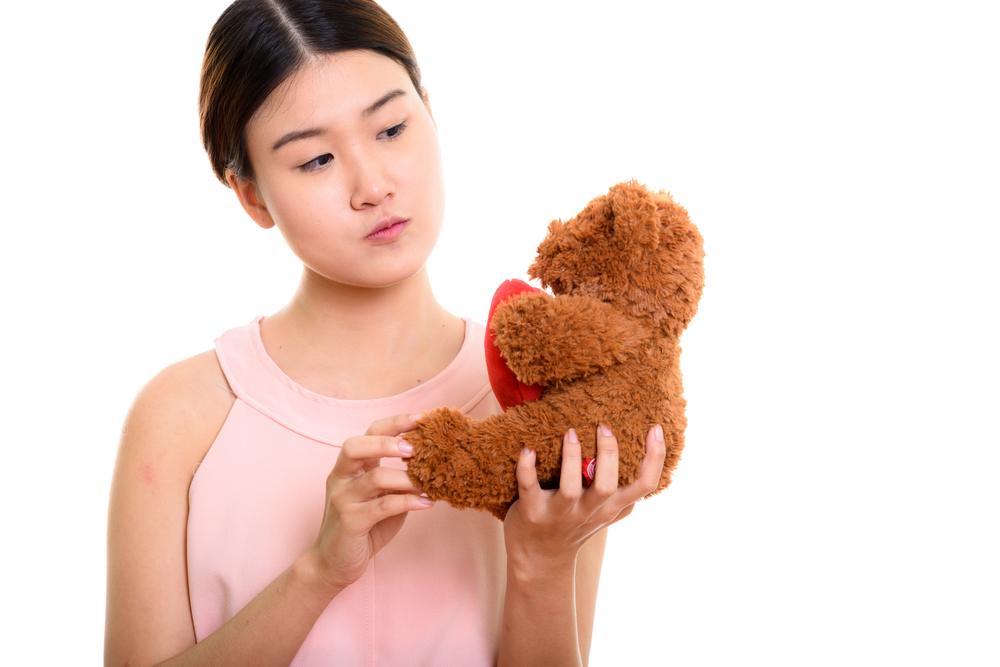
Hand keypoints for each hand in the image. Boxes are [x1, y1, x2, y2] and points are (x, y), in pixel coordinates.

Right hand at [306, 414, 433, 592]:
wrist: (332, 565)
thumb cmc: (363, 528)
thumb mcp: (382, 499)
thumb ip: (400, 483)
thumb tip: (434, 467)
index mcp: (350, 467)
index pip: (369, 433)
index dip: (395, 423)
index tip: (422, 418)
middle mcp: (341, 478)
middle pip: (356, 446)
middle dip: (387, 442)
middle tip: (415, 448)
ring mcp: (342, 499)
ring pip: (374, 477)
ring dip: (407, 479)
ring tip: (429, 483)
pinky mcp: (349, 522)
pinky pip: (382, 506)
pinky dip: (408, 502)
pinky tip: (427, 503)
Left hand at [503, 423, 665, 568]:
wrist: (539, 559)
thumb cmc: (575, 526)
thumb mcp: (606, 515)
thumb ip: (625, 495)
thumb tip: (649, 458)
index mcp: (611, 506)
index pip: (644, 486)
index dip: (655, 458)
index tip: (655, 429)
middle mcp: (589, 511)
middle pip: (608, 487)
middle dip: (608, 455)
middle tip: (604, 427)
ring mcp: (559, 513)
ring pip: (570, 489)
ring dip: (571, 458)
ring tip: (571, 432)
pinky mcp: (532, 512)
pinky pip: (529, 487)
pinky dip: (527, 468)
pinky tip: (528, 449)